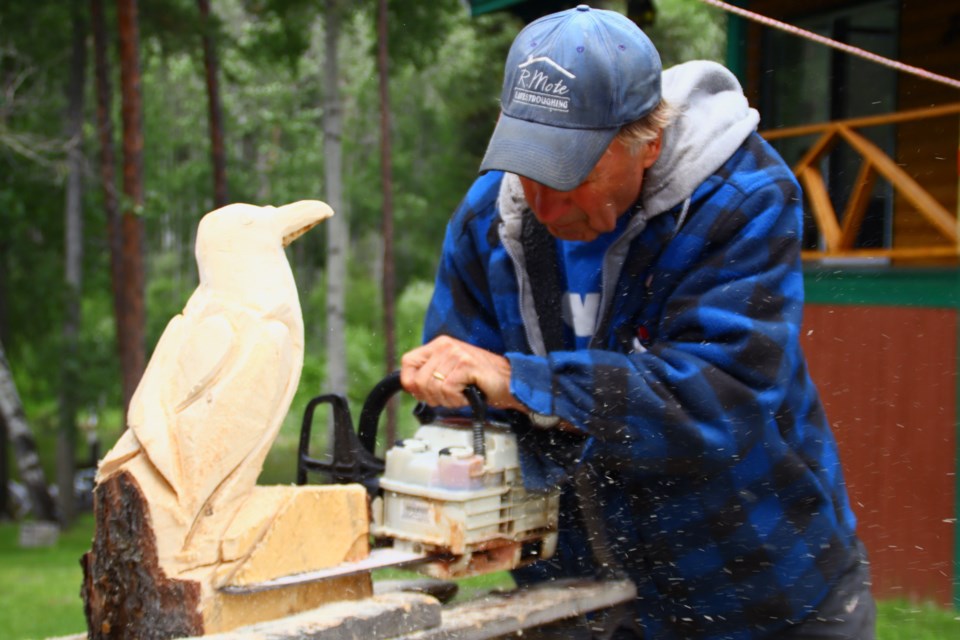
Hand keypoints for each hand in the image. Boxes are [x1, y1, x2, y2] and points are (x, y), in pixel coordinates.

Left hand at [400, 336, 523, 410]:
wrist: (510, 382)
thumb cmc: (481, 381)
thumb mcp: (450, 372)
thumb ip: (430, 375)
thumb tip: (410, 386)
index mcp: (439, 345)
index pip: (408, 362)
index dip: (410, 382)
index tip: (422, 393)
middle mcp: (445, 345)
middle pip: (419, 380)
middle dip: (432, 397)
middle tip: (448, 398)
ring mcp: (456, 353)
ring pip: (433, 387)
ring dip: (446, 399)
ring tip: (460, 395)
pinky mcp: (466, 364)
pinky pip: (447, 389)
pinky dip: (456, 399)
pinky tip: (467, 395)